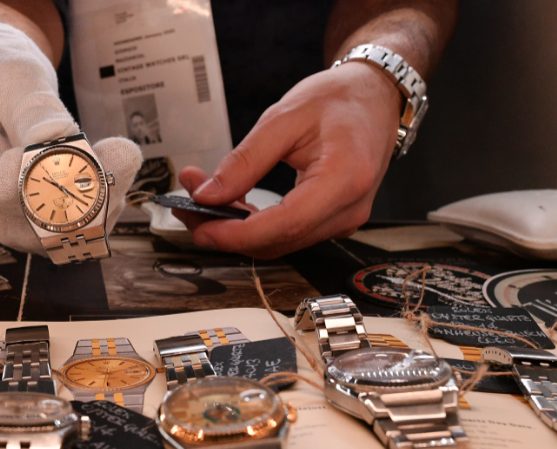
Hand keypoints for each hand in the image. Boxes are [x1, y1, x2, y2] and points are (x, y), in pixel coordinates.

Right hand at [0, 22, 141, 254]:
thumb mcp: (13, 74)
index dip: (29, 173)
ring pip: (58, 236)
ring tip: (122, 155)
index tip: (73, 142)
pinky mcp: (36, 224)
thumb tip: (63, 139)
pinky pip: (74, 231)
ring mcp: (5, 218)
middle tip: (124, 152)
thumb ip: (35, 108)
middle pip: (25, 223)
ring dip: (103, 203)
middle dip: (84, 193)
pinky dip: (105, 206)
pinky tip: (116, 170)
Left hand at [176, 62, 400, 258]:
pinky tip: (231, 203)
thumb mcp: (283, 118)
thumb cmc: (339, 99)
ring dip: (237, 227)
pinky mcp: (332, 219)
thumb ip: (244, 161)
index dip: (236, 233)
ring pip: (279, 241)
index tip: (200, 226)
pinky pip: (288, 233)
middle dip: (226, 230)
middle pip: (277, 240)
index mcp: (344, 180)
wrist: (372, 97)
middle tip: (187, 205)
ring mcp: (343, 219)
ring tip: (202, 197)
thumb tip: (209, 196)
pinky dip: (255, 224)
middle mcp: (349, 209)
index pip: (284, 225)